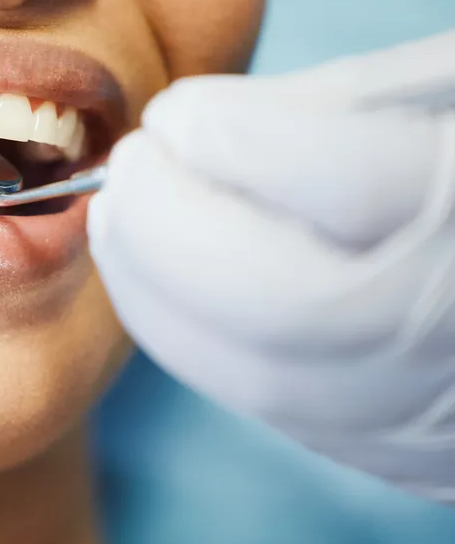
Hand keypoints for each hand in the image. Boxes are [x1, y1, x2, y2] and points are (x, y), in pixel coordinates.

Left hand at [88, 30, 454, 502]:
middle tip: (130, 165)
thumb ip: (328, 107)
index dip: (235, 145)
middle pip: (284, 307)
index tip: (174, 113)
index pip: (352, 188)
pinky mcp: (396, 450)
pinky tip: (156, 274)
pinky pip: (266, 404)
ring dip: (158, 288)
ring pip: (260, 377)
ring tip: (119, 214)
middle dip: (170, 228)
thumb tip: (192, 128)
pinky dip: (188, 334)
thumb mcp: (444, 93)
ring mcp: (434, 411)